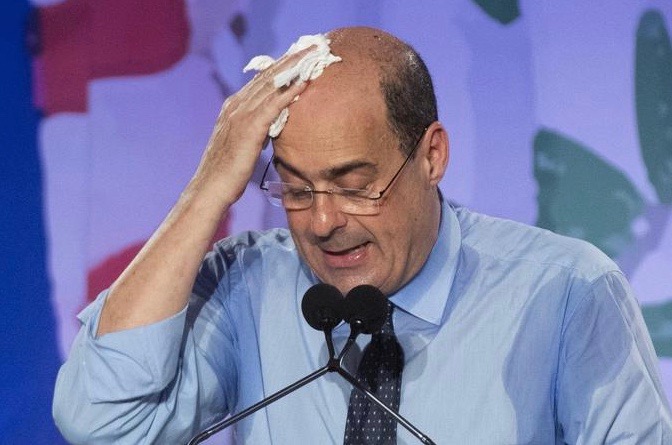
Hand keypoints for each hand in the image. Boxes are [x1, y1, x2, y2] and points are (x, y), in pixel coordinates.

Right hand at [192, 47, 313, 207]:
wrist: (210, 189)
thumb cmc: (227, 173)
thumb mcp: (242, 145)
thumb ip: (254, 131)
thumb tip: (270, 128)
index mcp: (233, 108)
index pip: (260, 80)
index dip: (280, 66)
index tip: (299, 54)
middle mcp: (235, 106)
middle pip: (267, 76)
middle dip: (290, 59)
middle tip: (311, 46)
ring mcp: (241, 115)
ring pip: (271, 85)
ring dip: (294, 68)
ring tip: (313, 56)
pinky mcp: (249, 128)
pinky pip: (273, 105)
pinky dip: (289, 92)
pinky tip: (304, 83)